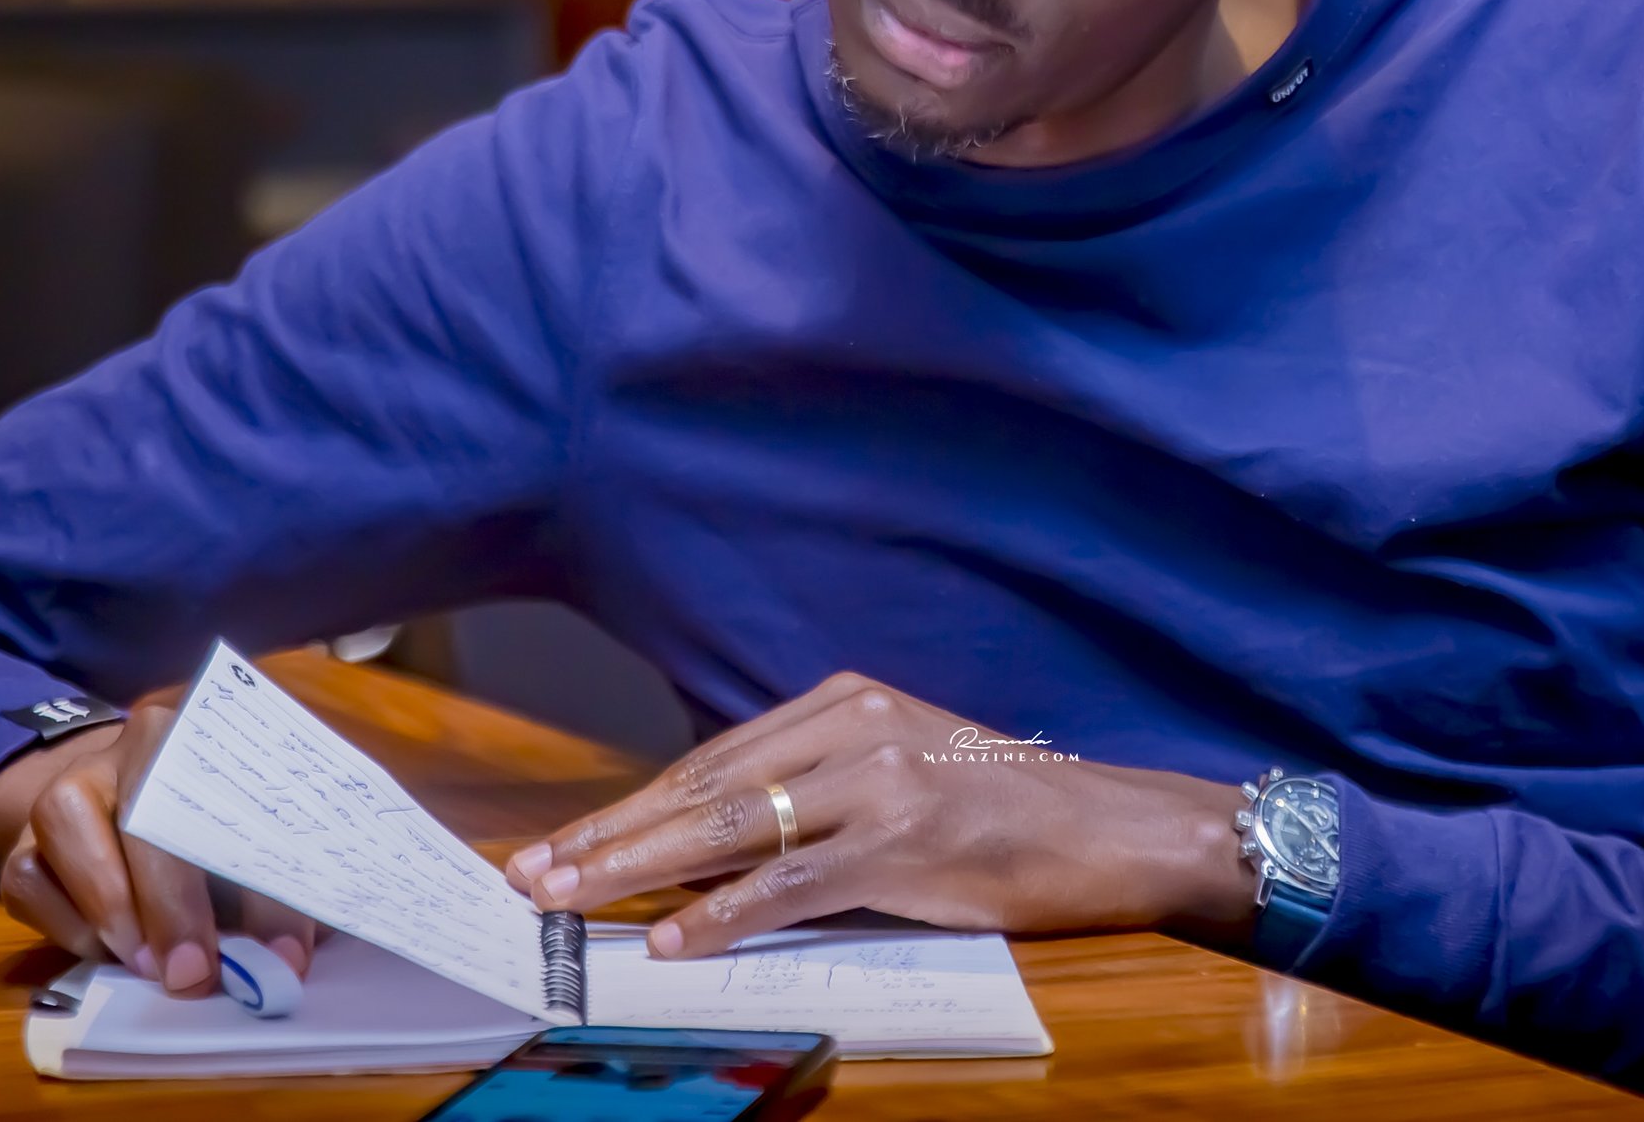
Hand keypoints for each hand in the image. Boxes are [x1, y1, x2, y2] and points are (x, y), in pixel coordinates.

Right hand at [0, 698, 318, 996]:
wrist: (125, 802)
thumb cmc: (211, 825)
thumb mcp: (252, 843)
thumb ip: (268, 884)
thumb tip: (289, 953)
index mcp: (208, 733)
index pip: (241, 800)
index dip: (265, 887)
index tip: (286, 954)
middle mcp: (135, 745)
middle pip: (143, 809)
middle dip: (173, 903)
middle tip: (197, 972)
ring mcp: (69, 786)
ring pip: (68, 823)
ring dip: (110, 905)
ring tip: (149, 965)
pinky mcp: (24, 842)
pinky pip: (30, 879)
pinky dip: (68, 925)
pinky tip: (110, 952)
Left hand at [501, 672, 1255, 958]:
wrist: (1110, 827)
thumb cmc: (1005, 811)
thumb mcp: (897, 779)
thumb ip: (809, 802)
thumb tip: (704, 852)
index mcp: (846, 703)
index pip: (712, 761)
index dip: (630, 806)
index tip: (562, 842)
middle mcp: (853, 727)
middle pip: (704, 787)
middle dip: (610, 835)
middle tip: (533, 873)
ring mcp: (879, 780)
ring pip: (732, 827)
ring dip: (641, 869)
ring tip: (573, 899)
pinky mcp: (904, 840)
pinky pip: (793, 884)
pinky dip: (727, 913)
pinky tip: (676, 940)